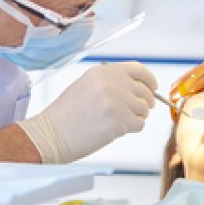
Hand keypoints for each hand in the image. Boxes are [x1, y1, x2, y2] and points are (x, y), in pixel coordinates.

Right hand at [18, 62, 156, 162]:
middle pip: (144, 91)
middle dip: (144, 103)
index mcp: (102, 72)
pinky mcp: (119, 119)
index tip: (153, 88)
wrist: (51, 134)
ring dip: (136, 117)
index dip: (149, 80)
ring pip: (144, 109)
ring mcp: (116, 100)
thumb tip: (137, 87)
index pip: (138, 69)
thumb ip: (110, 82)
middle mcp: (111, 82)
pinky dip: (131, 129)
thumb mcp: (86, 86)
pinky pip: (139, 124)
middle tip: (135, 112)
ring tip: (117, 122)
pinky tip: (115, 130)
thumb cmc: (65, 115)